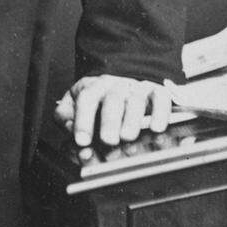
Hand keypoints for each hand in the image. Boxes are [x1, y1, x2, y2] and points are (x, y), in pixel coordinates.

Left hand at [55, 74, 173, 161]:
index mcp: (93, 87)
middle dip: (110, 121)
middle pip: (112, 99)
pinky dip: (160, 112)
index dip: (83, 120)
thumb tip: (68, 128)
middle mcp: (115, 85)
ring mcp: (137, 88)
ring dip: (132, 119)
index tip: (82, 141)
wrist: (123, 86)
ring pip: (136, 100)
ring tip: (128, 137)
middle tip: (108, 141)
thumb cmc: (97, 103)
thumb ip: (66, 117)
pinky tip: (156, 128)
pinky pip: (161, 98)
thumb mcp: (74, 105)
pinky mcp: (156, 92)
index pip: (86, 99)